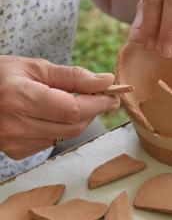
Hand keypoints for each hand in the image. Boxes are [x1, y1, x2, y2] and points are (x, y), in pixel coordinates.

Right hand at [0, 56, 118, 159]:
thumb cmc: (5, 75)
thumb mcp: (37, 67)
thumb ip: (73, 75)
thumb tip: (106, 81)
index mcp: (20, 98)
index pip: (72, 109)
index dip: (98, 103)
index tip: (113, 96)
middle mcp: (16, 125)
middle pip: (73, 125)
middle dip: (94, 111)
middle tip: (102, 97)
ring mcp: (15, 142)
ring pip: (67, 135)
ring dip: (80, 119)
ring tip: (77, 101)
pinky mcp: (18, 151)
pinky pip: (54, 141)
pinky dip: (63, 127)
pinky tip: (55, 114)